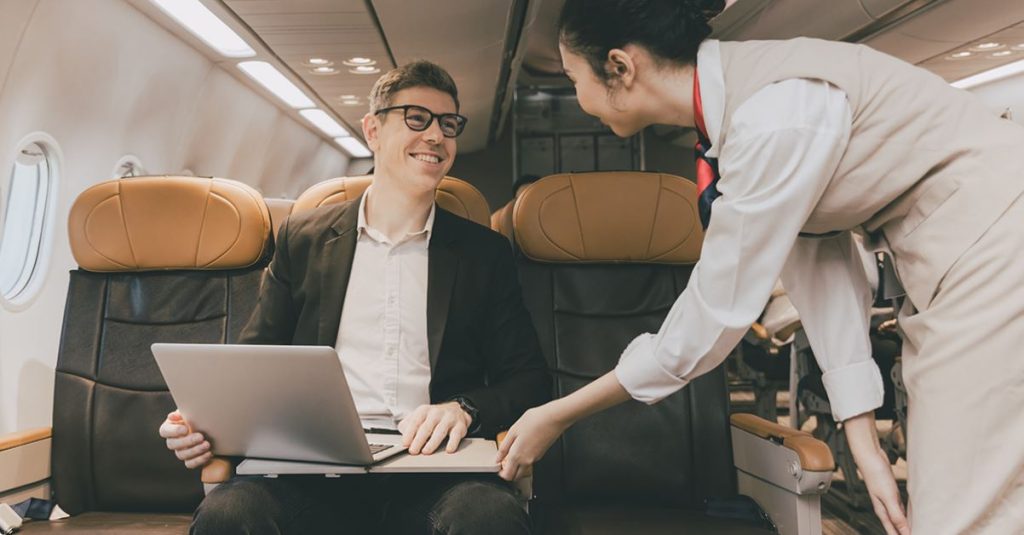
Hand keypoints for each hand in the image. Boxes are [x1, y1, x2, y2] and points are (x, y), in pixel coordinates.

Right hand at [158, 410, 211, 468]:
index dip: (174, 431)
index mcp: (170, 428)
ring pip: (181, 455)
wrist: (209, 426)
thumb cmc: (196, 416)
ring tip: (207, 444)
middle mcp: (173, 441)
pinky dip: (199, 460)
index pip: (165, 431)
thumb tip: (172, 417)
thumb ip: (181, 413)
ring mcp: (180, 451)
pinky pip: (190, 464)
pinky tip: (209, 453)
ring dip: (195, 451)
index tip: (186, 429)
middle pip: (172, 444)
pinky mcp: (189, 459)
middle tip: (201, 436)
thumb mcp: (190, 411)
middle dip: (187, 441)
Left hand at [398, 402, 471, 454]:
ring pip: (440, 431)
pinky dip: (452, 443)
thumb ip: (408, 425)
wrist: (455, 410)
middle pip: (426, 427)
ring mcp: (449, 418)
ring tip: (426, 451)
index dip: (409, 433)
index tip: (405, 443)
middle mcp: (436, 413)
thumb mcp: (419, 417)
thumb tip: (403, 435)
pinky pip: (456, 435)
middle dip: (418, 440)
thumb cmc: (433, 417)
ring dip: (432, 443)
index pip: (415, 422)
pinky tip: (448, 449)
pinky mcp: (460, 426)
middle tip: (413, 450)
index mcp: (424, 410)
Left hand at [495, 403, 569, 480]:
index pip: (507, 475)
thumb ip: (504, 447)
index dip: (500, 474)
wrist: (553, 419)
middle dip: (508, 473)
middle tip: (503, 463)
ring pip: (523, 470)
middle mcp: (527, 461)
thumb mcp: (513, 431)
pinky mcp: (541, 455)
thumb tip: (498, 457)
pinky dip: (524, 460)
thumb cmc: (534, 421)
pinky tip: (522, 448)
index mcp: (517, 456)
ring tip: (512, 453)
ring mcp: (535, 459)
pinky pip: (530, 463)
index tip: (497, 467)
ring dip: (516, 467)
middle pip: (516, 477)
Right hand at [844, 412, 909, 534]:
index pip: (893, 531)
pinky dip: (907, 514)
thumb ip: (896, 515)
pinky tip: (913, 514)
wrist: (870, 456)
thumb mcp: (888, 496)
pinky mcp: (892, 492)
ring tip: (917, 528)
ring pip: (899, 518)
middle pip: (896, 527)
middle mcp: (885, 507)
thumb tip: (904, 531)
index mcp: (882, 511)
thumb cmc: (875, 474)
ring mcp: (889, 500)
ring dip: (907, 524)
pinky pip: (901, 507)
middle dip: (904, 533)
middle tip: (919, 533)